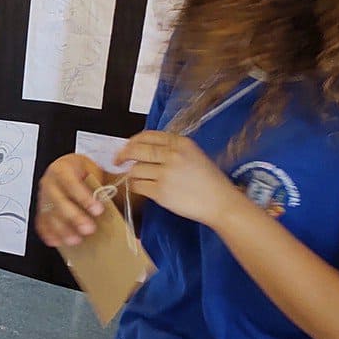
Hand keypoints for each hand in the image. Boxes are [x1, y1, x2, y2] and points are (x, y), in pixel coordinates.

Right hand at [36, 153, 107, 247]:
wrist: (74, 171)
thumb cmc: (85, 172)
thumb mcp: (96, 172)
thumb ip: (104, 185)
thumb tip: (120, 196)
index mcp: (63, 168)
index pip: (71, 182)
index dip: (84, 197)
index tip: (97, 210)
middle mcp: (50, 182)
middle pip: (58, 200)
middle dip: (74, 217)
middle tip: (88, 228)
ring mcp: (43, 196)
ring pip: (49, 214)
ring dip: (62, 229)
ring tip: (76, 240)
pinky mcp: (41, 209)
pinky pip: (41, 222)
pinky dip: (48, 233)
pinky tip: (57, 241)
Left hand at [119, 130, 238, 226]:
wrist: (221, 202)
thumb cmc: (209, 181)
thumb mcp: (193, 155)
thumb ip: (171, 150)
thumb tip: (143, 149)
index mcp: (181, 143)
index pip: (147, 135)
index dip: (132, 141)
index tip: (126, 147)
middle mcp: (172, 155)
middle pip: (134, 151)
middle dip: (122, 156)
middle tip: (118, 161)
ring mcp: (165, 174)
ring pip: (134, 170)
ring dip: (132, 175)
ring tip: (140, 179)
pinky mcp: (160, 192)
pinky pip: (137, 186)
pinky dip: (136, 187)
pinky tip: (143, 188)